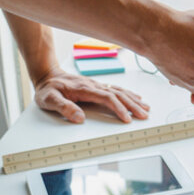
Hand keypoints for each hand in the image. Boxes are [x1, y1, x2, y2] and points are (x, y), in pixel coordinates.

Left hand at [33, 70, 148, 122]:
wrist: (47, 75)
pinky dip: (129, 94)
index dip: (118, 108)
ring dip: (133, 100)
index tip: (127, 119)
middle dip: (132, 105)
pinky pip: (116, 89)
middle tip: (144, 116)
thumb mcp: (49, 99)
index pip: (106, 98)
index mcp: (84, 89)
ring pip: (120, 91)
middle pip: (118, 94)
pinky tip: (136, 98)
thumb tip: (79, 118)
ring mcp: (97, 85)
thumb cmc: (47, 89)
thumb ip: (63, 108)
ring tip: (146, 108)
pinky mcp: (97, 87)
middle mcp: (93, 85)